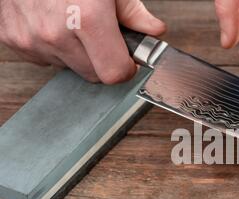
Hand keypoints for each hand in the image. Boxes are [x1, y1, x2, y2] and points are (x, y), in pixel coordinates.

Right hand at [0, 0, 165, 83]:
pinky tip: (53, 23)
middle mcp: (55, 33)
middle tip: (99, 34)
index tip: (127, 60)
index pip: (113, 73)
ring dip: (76, 53)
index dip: (125, 68)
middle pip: (93, 74)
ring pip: (69, 67)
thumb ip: (133, 12)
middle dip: (102, 59)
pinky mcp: (14, 40)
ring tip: (72, 22)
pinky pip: (45, 59)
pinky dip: (53, 47)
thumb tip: (154, 31)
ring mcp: (32, 39)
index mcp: (86, 18)